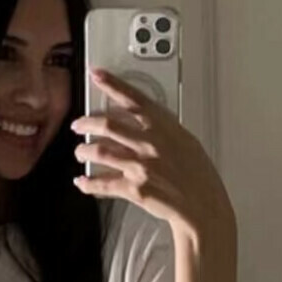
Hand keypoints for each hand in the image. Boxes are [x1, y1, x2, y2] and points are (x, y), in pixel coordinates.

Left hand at [70, 68, 235, 245]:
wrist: (204, 207)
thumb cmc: (198, 177)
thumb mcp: (187, 142)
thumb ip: (163, 129)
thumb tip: (143, 120)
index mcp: (164, 128)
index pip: (134, 98)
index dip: (112, 84)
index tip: (97, 75)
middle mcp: (151, 144)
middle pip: (107, 124)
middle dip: (86, 122)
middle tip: (78, 124)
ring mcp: (141, 166)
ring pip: (99, 151)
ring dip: (83, 151)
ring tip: (80, 152)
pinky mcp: (135, 189)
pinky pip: (102, 184)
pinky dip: (88, 183)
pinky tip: (82, 182)